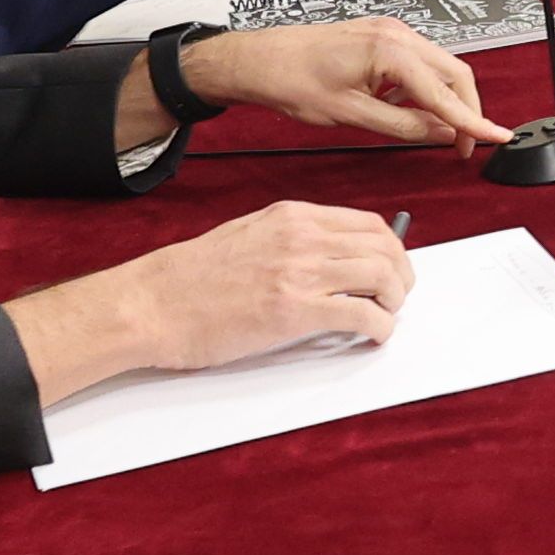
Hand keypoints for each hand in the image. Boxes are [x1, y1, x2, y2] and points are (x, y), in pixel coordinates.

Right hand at [16, 202, 413, 395]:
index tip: (392, 270)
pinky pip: (363, 316)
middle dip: (402, 277)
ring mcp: (300, 272)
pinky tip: (372, 337)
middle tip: (396, 299)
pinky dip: (380, 329)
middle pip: (385, 248)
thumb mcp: (248, 236)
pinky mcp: (295, 311)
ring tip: (384, 318)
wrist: (152, 303)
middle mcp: (302, 237)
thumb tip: (330, 256)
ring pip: (383, 278)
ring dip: (395, 303)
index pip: (368, 225)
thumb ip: (291, 240)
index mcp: (292, 216)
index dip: (391, 251)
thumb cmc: (189, 279)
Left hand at [185, 18, 507, 149]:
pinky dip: (424, 88)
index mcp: (391, 51)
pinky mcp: (382, 36)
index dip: (475, 121)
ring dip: (445, 100)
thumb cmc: (293, 81)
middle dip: (466, 110)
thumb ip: (403, 125)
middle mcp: (397, 34)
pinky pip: (420, 63)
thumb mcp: (351, 115)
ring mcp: (391, 32)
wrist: (261, 60)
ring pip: (440, 68)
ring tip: (433, 132)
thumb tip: (441, 133)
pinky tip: (406, 108)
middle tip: (462, 146)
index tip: (498, 138)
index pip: (446, 93)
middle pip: (455, 74)